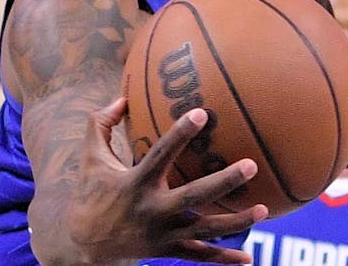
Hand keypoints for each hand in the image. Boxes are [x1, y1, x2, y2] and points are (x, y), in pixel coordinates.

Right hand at [60, 99, 265, 263]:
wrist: (82, 246)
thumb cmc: (91, 194)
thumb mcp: (90, 158)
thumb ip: (100, 124)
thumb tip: (122, 97)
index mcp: (136, 183)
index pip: (160, 155)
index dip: (180, 134)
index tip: (201, 113)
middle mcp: (153, 210)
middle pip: (194, 196)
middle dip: (223, 183)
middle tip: (251, 166)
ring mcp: (163, 233)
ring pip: (205, 230)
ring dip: (236, 222)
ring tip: (265, 210)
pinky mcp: (168, 250)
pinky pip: (200, 256)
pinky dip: (223, 258)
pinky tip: (248, 258)